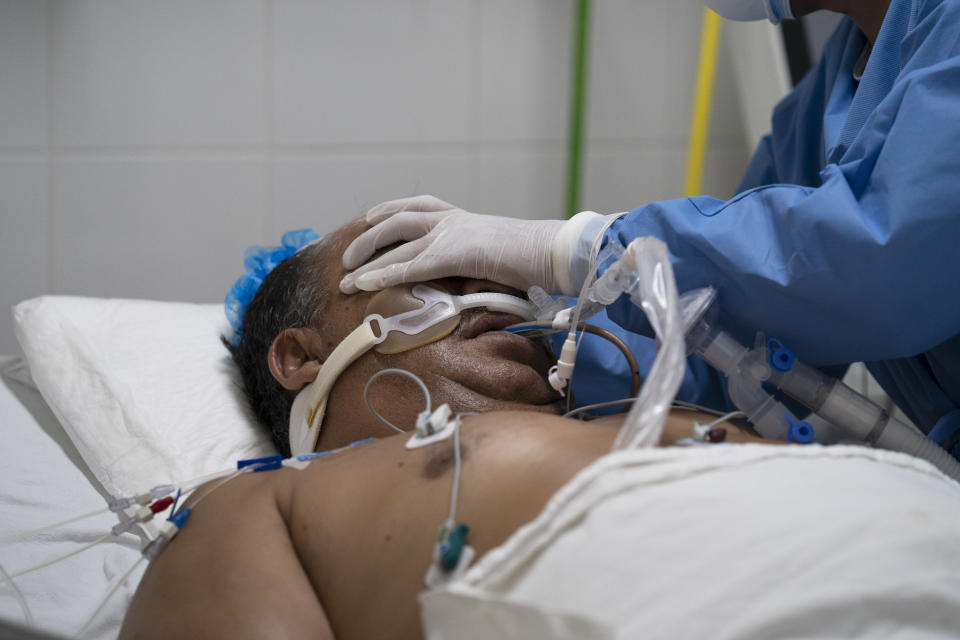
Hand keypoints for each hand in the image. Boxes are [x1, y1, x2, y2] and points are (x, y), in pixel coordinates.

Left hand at [339, 195, 566, 293]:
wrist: (554, 252)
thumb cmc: (536, 258)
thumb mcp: (498, 254)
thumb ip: (477, 260)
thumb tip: (470, 278)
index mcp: (464, 217)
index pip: (419, 205)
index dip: (390, 210)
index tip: (370, 217)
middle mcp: (453, 220)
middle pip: (399, 220)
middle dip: (369, 239)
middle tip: (348, 257)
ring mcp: (452, 234)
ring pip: (398, 242)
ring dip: (367, 261)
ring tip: (345, 279)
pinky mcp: (454, 253)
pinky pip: (411, 266)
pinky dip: (385, 276)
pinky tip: (365, 284)